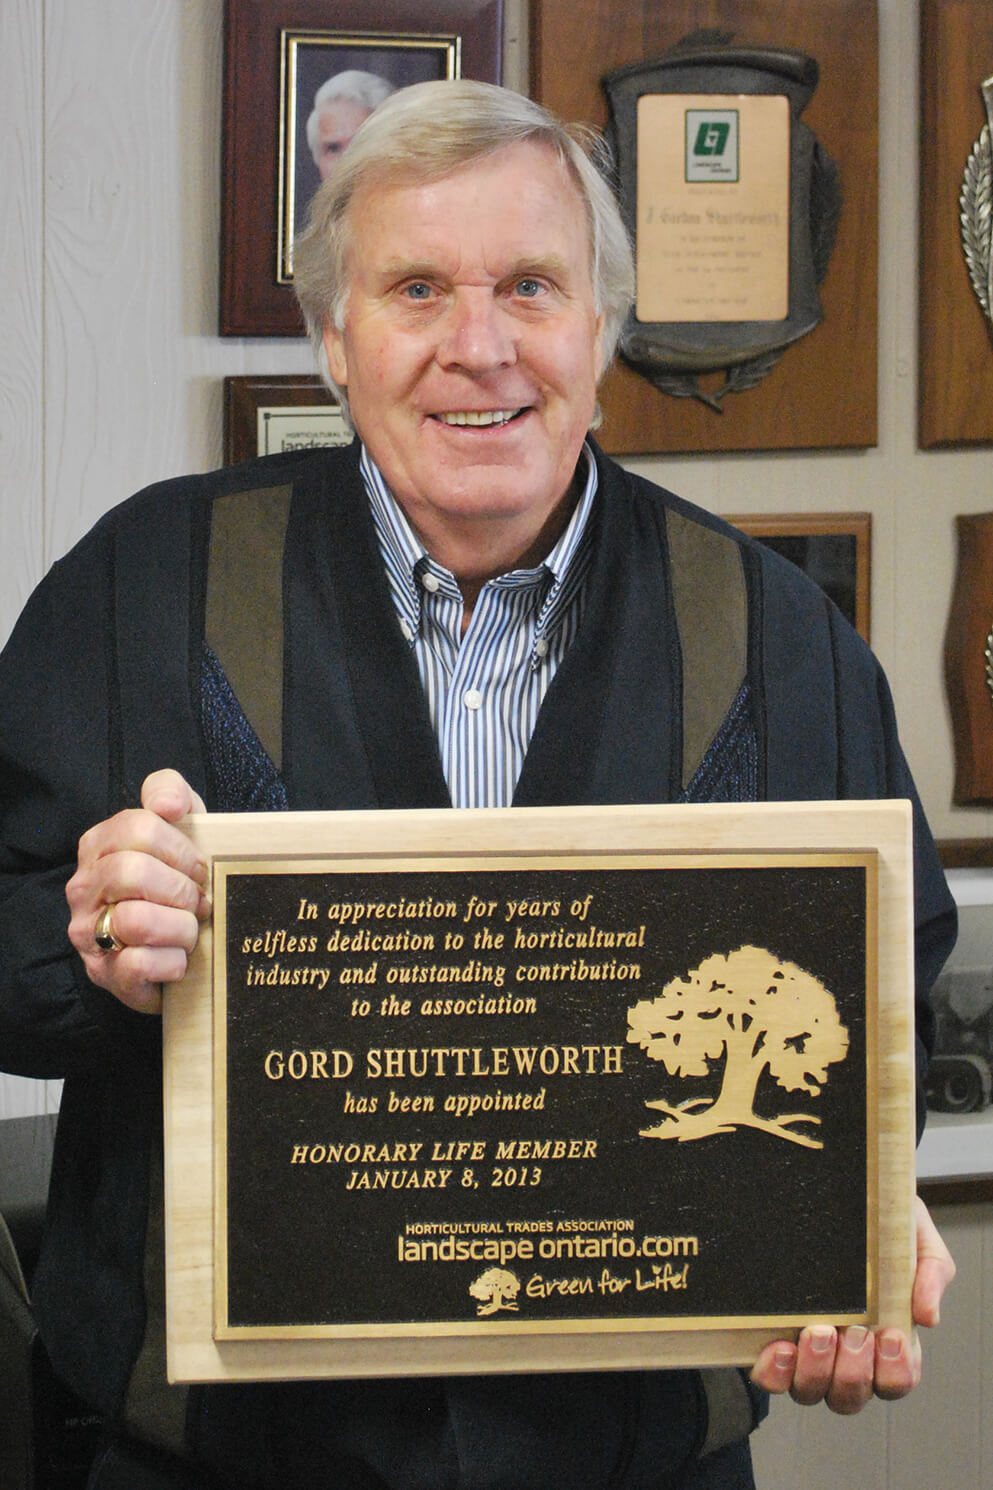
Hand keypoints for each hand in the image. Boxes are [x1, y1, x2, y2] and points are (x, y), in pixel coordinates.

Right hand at [67, 769, 209, 1014]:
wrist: (182, 945)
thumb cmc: (179, 880)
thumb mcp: (183, 827)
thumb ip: (172, 793)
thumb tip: (167, 804)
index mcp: (99, 845)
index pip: (138, 827)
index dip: (181, 849)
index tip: (200, 869)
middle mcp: (84, 887)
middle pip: (132, 872)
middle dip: (181, 889)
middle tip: (199, 903)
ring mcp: (88, 933)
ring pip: (135, 920)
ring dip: (180, 928)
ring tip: (189, 933)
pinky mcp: (104, 974)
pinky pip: (138, 964)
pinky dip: (172, 963)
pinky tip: (179, 960)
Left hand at [750, 1197, 955, 1413]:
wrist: (829, 1191)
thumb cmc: (876, 1224)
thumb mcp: (914, 1236)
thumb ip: (931, 1272)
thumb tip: (928, 1317)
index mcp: (883, 1343)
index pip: (895, 1382)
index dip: (895, 1372)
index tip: (891, 1337)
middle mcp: (843, 1357)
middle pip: (850, 1396)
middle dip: (855, 1372)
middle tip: (855, 1332)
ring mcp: (806, 1354)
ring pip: (810, 1392)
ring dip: (816, 1370)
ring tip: (818, 1331)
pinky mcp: (771, 1342)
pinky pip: (771, 1378)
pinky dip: (776, 1372)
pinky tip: (781, 1347)